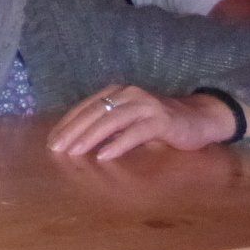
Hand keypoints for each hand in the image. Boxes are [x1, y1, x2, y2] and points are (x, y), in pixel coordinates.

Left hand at [47, 85, 239, 160]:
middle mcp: (128, 94)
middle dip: (72, 131)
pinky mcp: (162, 120)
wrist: (198, 119)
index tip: (51, 141)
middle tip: (56, 149)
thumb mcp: (127, 121)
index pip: (85, 107)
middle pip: (94, 113)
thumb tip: (74, 141)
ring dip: (90, 137)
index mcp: (116, 93)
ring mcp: (146, 105)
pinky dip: (118, 144)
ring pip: (111, 120)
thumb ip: (106, 126)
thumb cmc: (156, 123)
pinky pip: (136, 132)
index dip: (66, 124)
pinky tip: (104, 156)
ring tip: (74, 153)